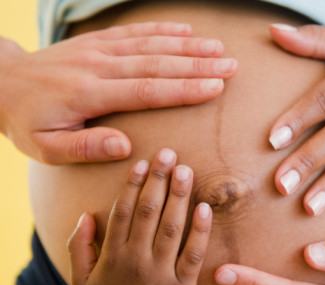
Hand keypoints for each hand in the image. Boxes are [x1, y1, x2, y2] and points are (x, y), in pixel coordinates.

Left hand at [0, 23, 237, 163]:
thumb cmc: (24, 121)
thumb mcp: (45, 147)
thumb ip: (85, 148)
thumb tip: (125, 146)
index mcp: (89, 94)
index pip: (147, 90)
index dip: (184, 88)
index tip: (215, 87)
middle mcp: (98, 66)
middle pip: (157, 64)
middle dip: (198, 64)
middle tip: (231, 65)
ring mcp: (98, 50)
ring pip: (150, 45)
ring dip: (187, 45)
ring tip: (219, 48)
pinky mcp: (96, 42)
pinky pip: (133, 32)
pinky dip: (161, 29)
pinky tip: (184, 29)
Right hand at [68, 149, 211, 284]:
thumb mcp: (80, 279)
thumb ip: (77, 246)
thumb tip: (86, 214)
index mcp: (112, 255)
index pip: (123, 211)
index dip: (133, 184)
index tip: (142, 162)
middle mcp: (136, 260)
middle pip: (148, 212)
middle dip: (158, 180)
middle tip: (168, 153)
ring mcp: (160, 273)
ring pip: (171, 227)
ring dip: (178, 196)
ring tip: (185, 170)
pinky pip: (193, 254)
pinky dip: (200, 230)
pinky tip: (204, 207)